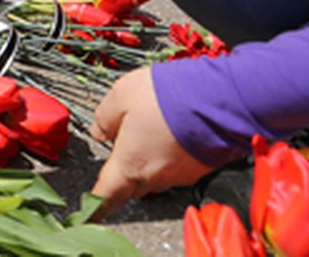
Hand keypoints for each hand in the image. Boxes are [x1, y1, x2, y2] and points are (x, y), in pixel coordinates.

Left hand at [89, 67, 214, 217]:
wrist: (216, 99)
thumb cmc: (164, 97)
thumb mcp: (120, 96)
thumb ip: (105, 117)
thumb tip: (98, 132)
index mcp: (131, 164)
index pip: (108, 194)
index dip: (97, 205)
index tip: (92, 213)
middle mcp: (157, 177)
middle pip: (133, 186)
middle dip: (123, 176)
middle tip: (118, 158)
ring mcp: (182, 175)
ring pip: (156, 177)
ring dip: (148, 164)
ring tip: (145, 138)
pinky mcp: (201, 168)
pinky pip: (177, 169)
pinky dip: (169, 158)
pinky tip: (169, 136)